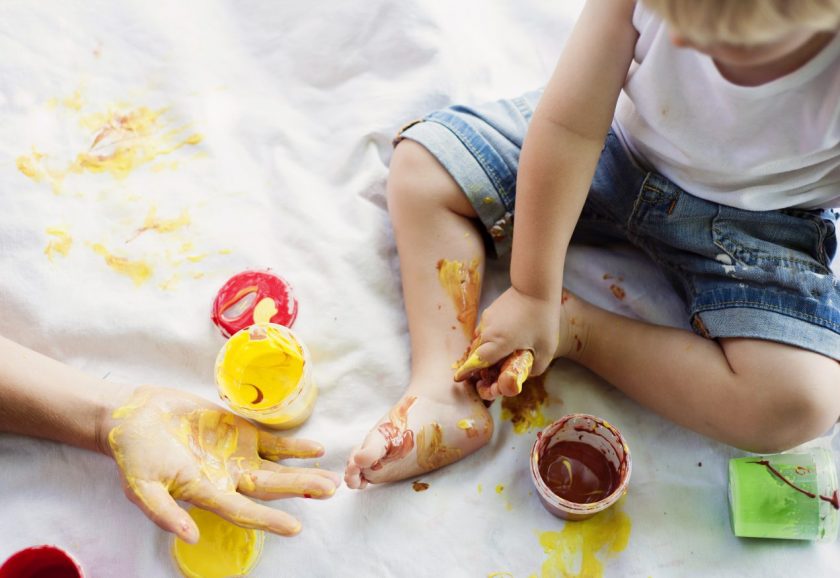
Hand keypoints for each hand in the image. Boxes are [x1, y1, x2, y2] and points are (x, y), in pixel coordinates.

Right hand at [99, 385, 338, 542]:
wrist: (136, 416)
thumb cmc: (134, 454)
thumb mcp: (140, 486)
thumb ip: (163, 512)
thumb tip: (189, 537)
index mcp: (207, 494)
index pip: (243, 511)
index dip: (268, 520)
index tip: (295, 528)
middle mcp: (228, 479)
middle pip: (270, 488)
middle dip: (300, 490)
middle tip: (330, 491)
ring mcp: (238, 456)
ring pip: (278, 468)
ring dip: (304, 474)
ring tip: (331, 479)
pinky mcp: (241, 433)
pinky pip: (274, 443)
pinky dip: (295, 447)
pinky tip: (316, 450)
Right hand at [453, 286, 558, 399]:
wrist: (536, 287)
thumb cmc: (543, 318)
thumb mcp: (546, 349)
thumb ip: (535, 368)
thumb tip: (525, 374)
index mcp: (499, 342)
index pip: (478, 361)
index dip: (472, 370)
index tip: (463, 377)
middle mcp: (489, 331)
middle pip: (479, 352)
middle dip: (483, 362)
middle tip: (495, 368)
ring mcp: (487, 319)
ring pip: (481, 339)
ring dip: (489, 347)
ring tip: (505, 349)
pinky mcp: (490, 311)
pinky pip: (486, 329)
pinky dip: (492, 336)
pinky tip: (508, 334)